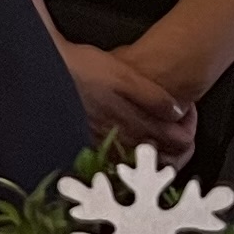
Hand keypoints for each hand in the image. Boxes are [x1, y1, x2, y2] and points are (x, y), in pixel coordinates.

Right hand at [61, 38, 196, 161]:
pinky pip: (120, 163)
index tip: (189, 117)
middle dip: (179, 149)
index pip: (176, 141)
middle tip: (183, 133)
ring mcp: (105, 147)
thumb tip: (178, 112)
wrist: (44, 74)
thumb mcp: (122, 74)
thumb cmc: (82, 69)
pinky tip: (134, 148)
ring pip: (143, 164)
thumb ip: (152, 96)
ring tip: (164, 142)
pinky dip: (134, 159)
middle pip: (163, 159)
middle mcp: (121, 141)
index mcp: (133, 122)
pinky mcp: (90, 146)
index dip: (189, 131)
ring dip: (159, 156)